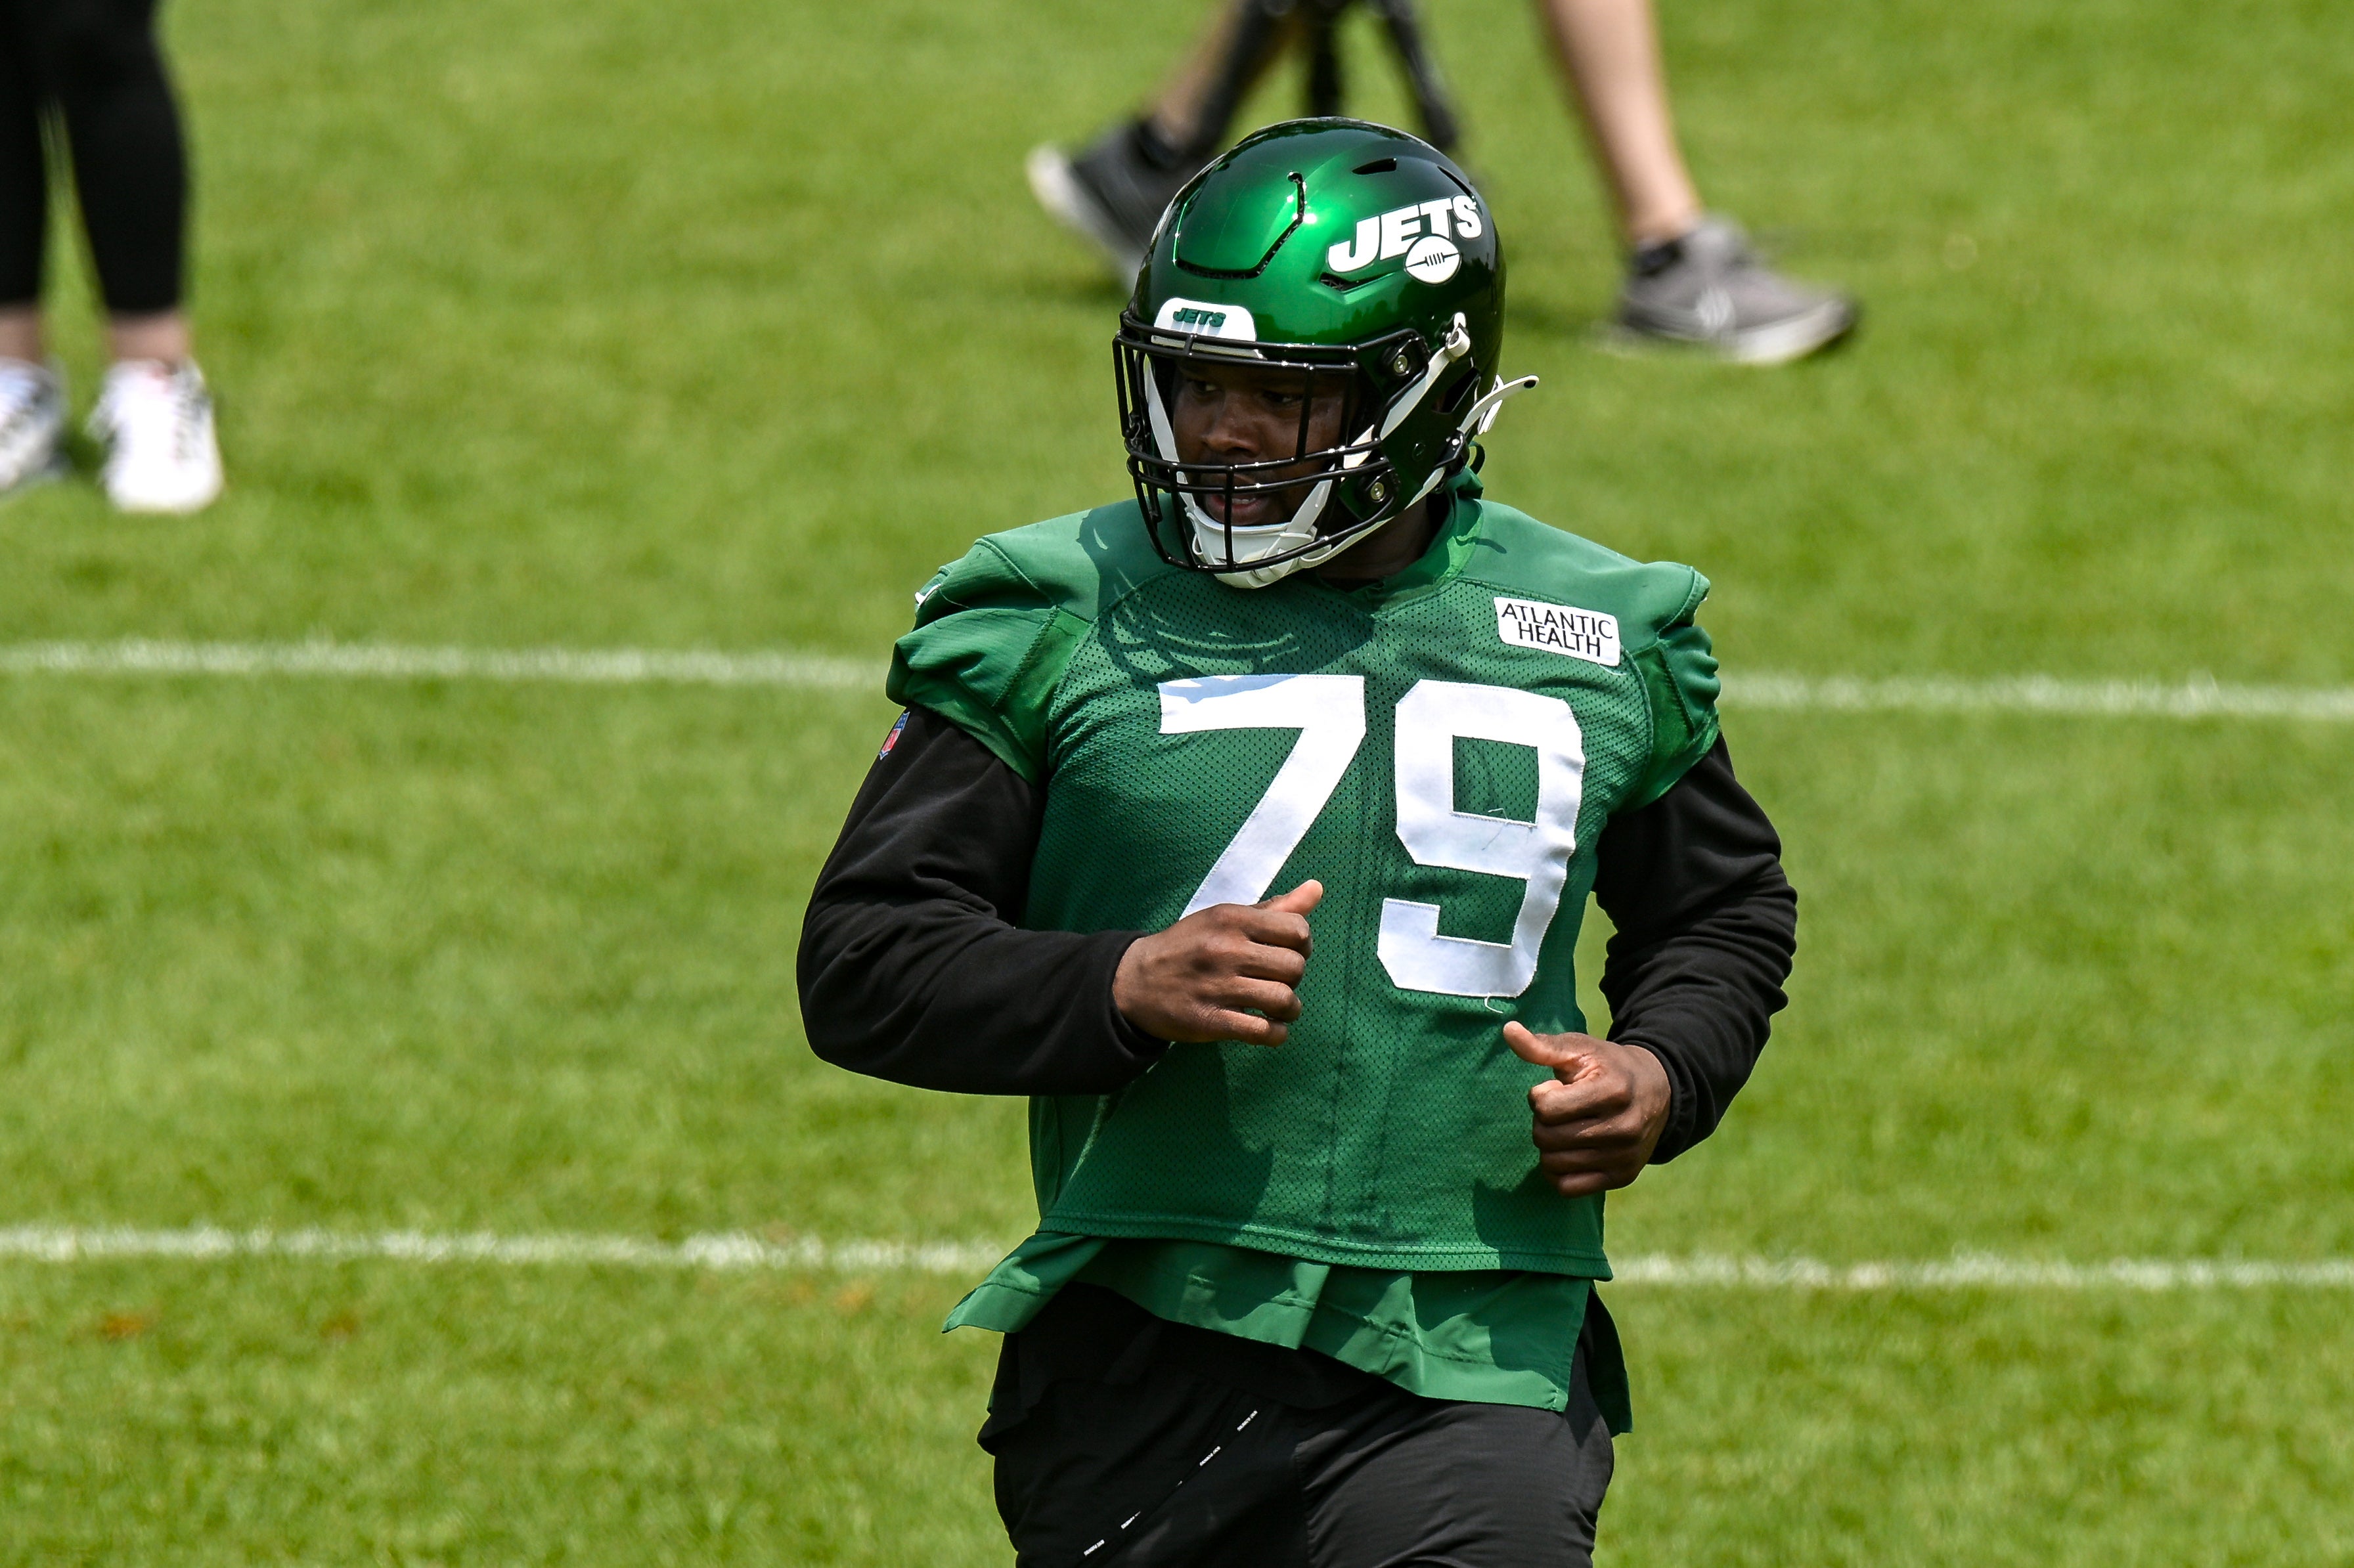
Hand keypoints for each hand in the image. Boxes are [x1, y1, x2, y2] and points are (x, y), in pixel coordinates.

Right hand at [1112, 882, 1321, 1045]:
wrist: (1135, 982)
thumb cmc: (1189, 946)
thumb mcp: (1224, 919)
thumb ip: (1274, 908)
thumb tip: (1317, 888)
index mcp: (1231, 918)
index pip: (1297, 930)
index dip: (1302, 944)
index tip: (1288, 952)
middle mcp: (1226, 949)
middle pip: (1295, 966)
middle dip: (1295, 977)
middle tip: (1279, 980)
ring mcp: (1217, 986)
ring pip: (1283, 1000)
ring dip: (1289, 1009)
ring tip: (1279, 1008)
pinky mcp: (1210, 1020)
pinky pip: (1261, 1032)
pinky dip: (1276, 1034)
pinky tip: (1269, 1028)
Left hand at [1502, 1023, 1671, 1197]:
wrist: (1657, 1092)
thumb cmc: (1608, 1067)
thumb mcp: (1580, 1050)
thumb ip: (1542, 1046)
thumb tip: (1508, 1030)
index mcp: (1612, 1091)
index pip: (1545, 1108)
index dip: (1541, 1095)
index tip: (1558, 1089)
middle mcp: (1623, 1128)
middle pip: (1546, 1137)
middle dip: (1543, 1121)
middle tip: (1563, 1110)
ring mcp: (1624, 1157)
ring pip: (1552, 1164)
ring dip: (1549, 1146)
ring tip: (1569, 1127)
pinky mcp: (1622, 1177)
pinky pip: (1567, 1188)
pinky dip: (1558, 1171)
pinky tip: (1569, 1151)